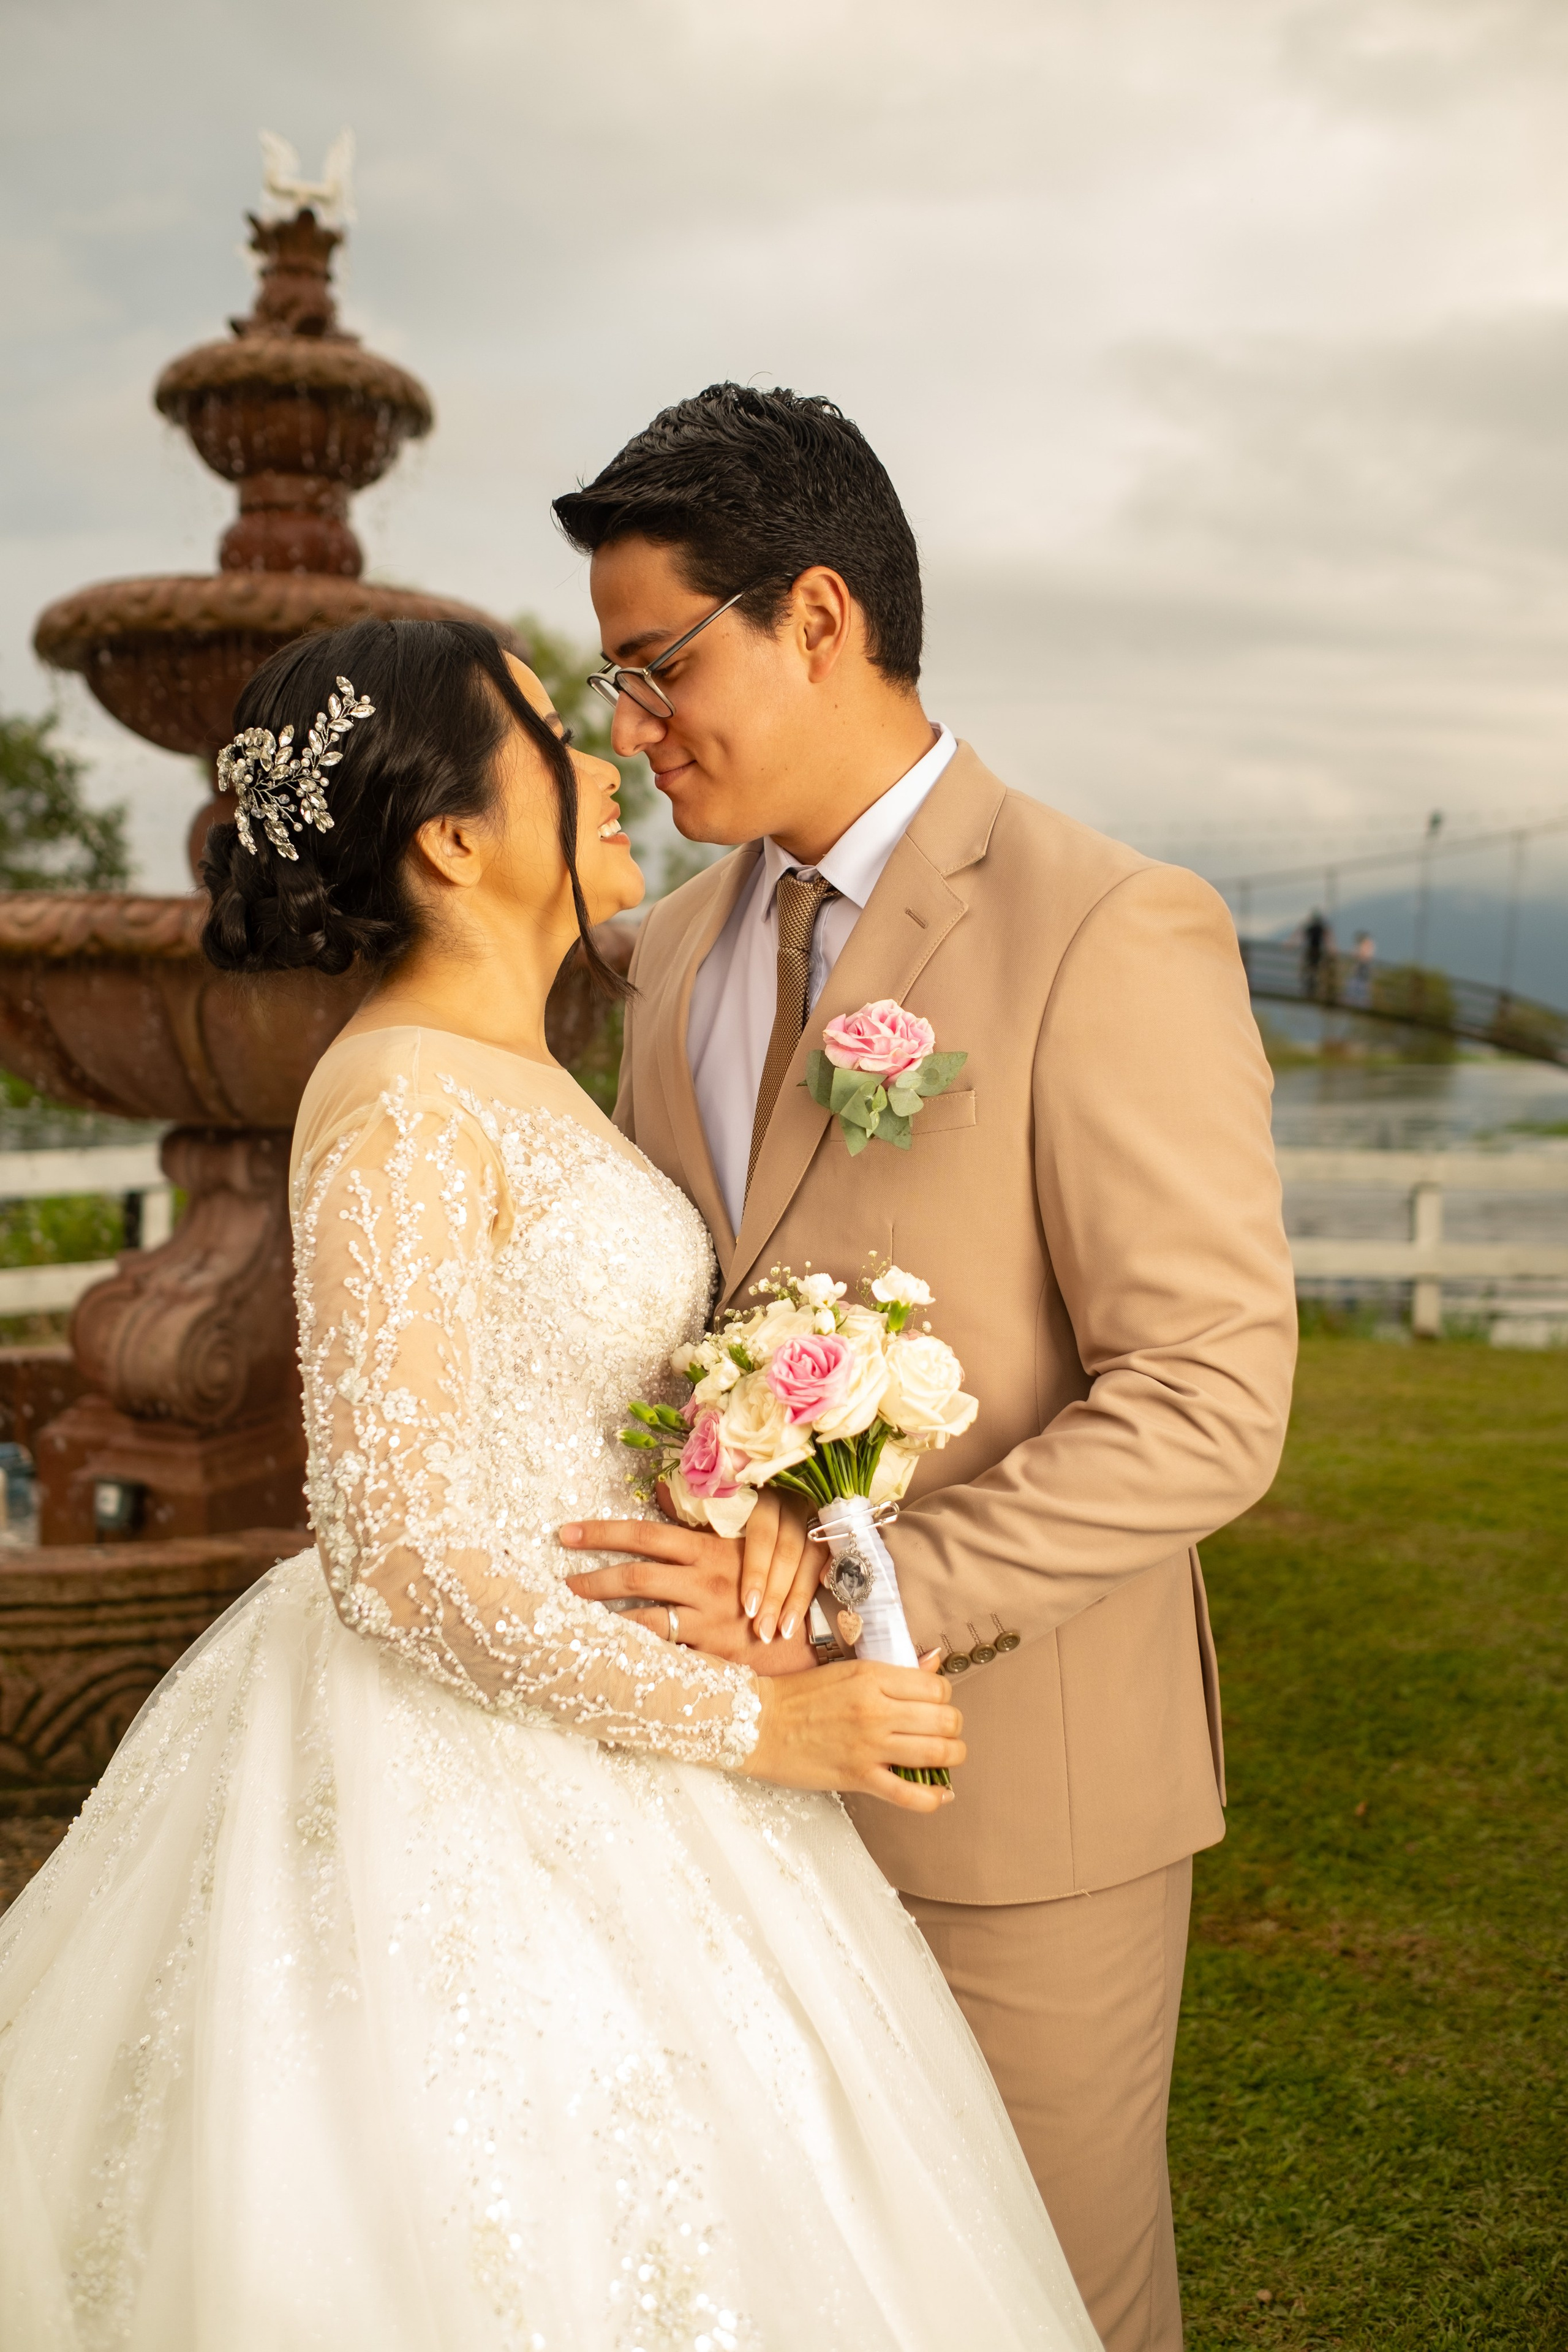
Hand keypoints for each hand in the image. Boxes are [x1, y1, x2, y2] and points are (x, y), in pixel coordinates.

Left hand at [559, 1490, 817, 1674]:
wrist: (818, 1621)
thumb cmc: (776, 1574)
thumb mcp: (742, 1537)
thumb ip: (698, 1518)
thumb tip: (656, 1486)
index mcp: (707, 1548)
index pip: (644, 1534)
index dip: (602, 1533)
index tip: (567, 1532)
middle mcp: (703, 1581)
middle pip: (635, 1577)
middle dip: (592, 1579)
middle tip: (562, 1584)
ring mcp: (707, 1618)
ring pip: (642, 1619)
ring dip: (605, 1619)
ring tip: (575, 1619)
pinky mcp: (713, 1651)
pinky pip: (665, 1651)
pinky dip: (636, 1650)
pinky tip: (612, 1650)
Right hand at [739, 1655, 963, 1812]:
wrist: (757, 1723)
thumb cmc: (799, 1695)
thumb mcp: (849, 1670)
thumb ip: (895, 1670)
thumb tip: (935, 1660)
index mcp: (873, 1676)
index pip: (937, 1687)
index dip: (943, 1697)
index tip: (933, 1705)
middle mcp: (876, 1709)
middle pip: (945, 1720)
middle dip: (952, 1727)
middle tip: (943, 1731)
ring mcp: (869, 1745)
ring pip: (937, 1753)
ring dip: (951, 1757)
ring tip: (945, 1757)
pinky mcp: (859, 1777)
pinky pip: (910, 1795)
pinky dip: (933, 1798)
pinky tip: (940, 1794)